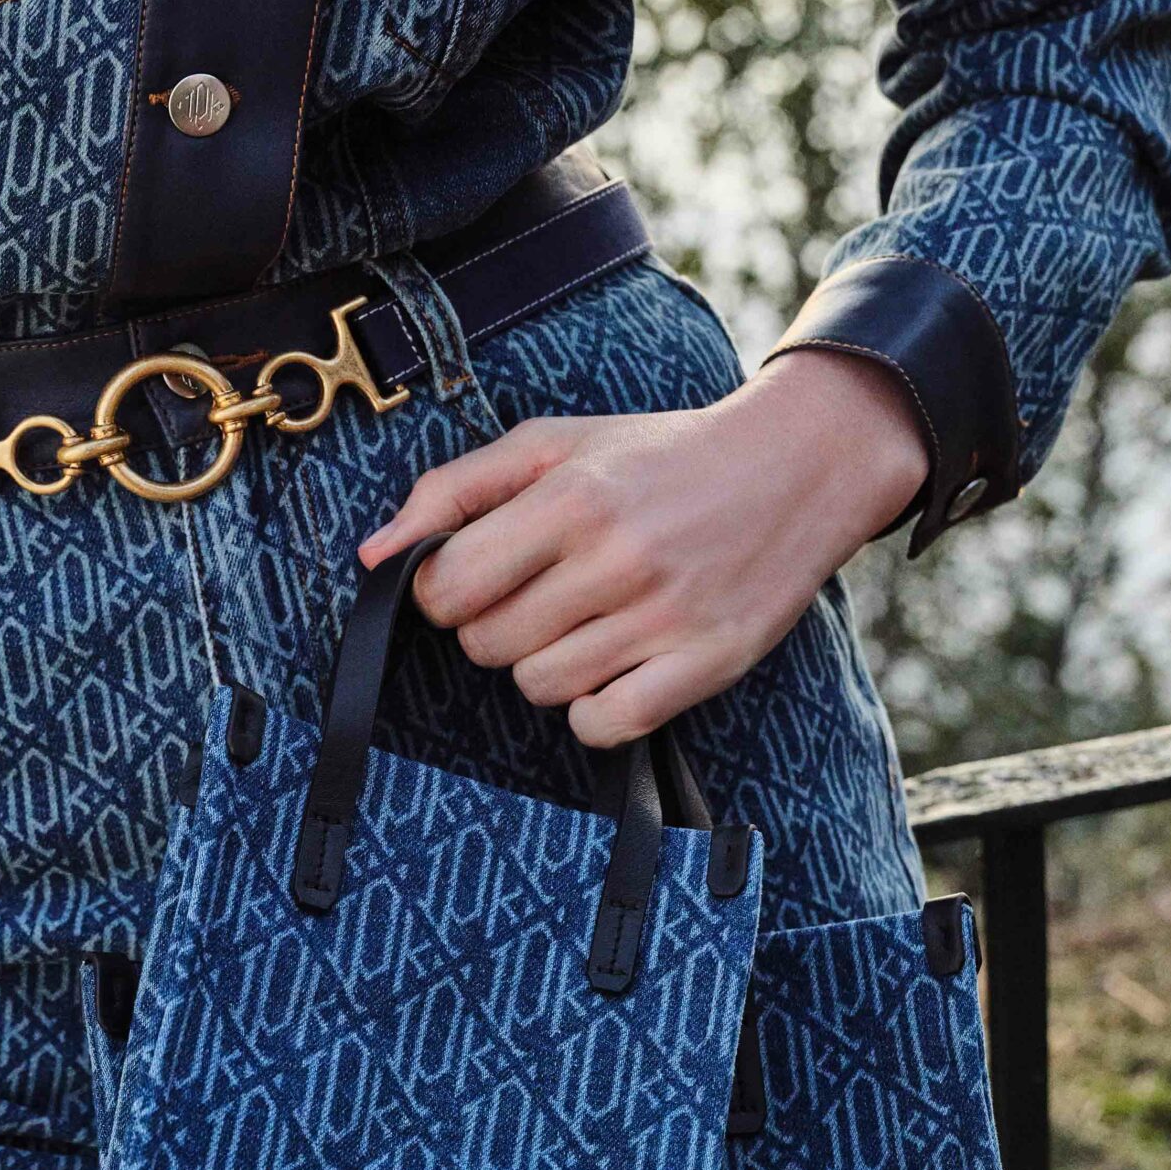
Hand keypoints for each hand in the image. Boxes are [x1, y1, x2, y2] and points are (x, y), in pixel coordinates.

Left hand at [358, 350, 928, 745]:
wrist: (798, 466)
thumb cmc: (657, 457)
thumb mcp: (553, 445)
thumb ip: (452, 492)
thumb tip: (372, 558)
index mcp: (571, 497)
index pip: (448, 588)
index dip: (445, 593)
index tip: (476, 579)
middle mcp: (618, 557)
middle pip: (488, 645)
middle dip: (496, 627)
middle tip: (543, 596)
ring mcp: (665, 616)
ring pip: (540, 689)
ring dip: (546, 667)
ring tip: (586, 623)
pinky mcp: (706, 664)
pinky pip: (605, 724)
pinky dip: (596, 709)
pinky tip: (617, 666)